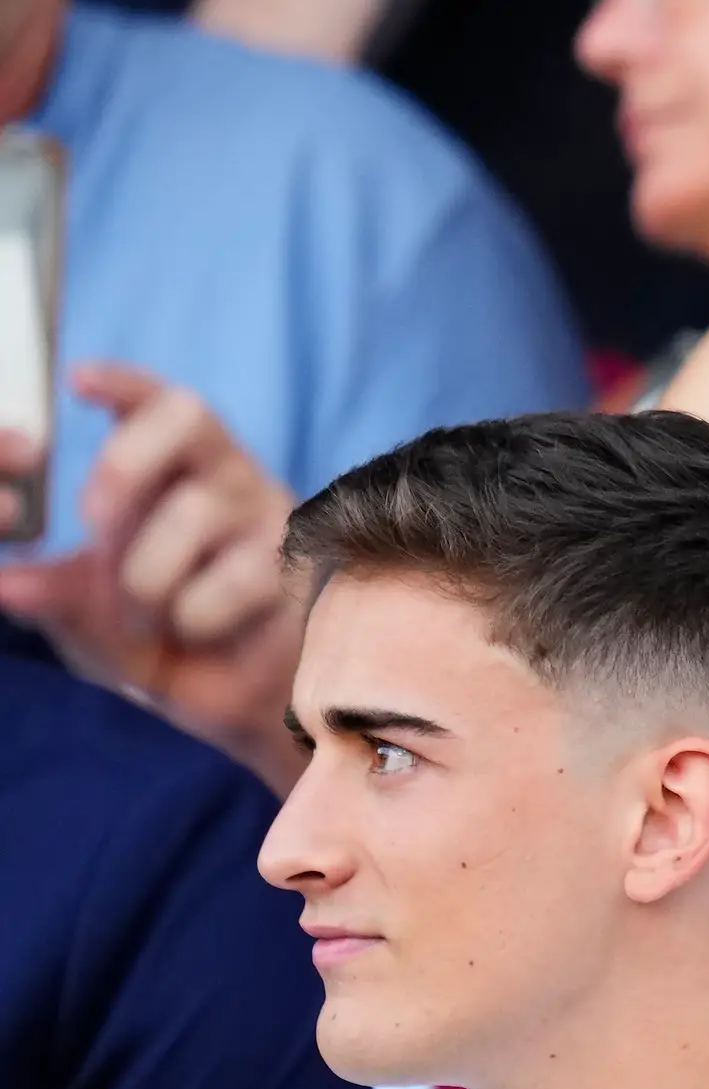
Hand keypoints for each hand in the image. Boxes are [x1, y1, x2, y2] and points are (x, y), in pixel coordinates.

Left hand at [0, 367, 304, 781]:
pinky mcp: (299, 567)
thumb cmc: (162, 640)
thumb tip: (4, 583)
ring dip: (150, 575)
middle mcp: (225, 478)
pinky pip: (233, 578)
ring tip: (148, 618)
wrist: (233, 706)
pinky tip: (202, 632)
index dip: (125, 384)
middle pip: (187, 417)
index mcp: (175, 471)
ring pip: (195, 509)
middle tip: (94, 519)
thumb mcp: (89, 612)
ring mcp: (267, 518)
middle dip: (127, 460)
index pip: (159, 403)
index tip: (78, 382)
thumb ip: (52, 591)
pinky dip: (196, 616)